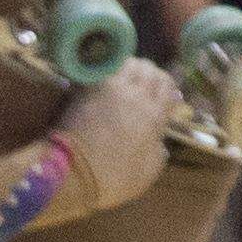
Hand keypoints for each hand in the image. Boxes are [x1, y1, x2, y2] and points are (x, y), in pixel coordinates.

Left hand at [51, 62, 182, 213]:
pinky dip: (110, 69)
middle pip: (150, 70)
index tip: (164, 97)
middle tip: (146, 86)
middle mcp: (136, 95)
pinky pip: (105, 67)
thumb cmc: (113, 179)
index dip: (168, 89)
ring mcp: (111, 88)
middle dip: (151, 75)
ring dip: (132, 68)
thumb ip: (158, 153)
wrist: (74, 173)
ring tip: (128, 79)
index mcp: (154, 116)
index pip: (168, 87)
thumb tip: (160, 142)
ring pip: (129, 63)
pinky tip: (109, 79)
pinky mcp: (88, 87)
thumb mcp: (147, 174)